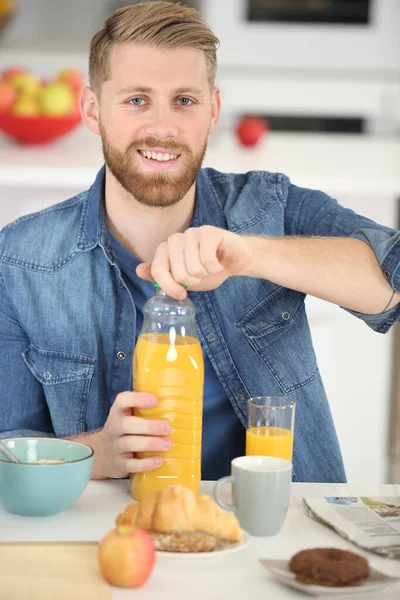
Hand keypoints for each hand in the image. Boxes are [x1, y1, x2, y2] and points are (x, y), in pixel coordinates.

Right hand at [87, 392, 170, 478]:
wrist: (100, 453)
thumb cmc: (123, 430)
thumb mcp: (127, 416)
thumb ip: (144, 409)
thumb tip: (177, 403)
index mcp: (118, 412)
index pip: (122, 400)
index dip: (138, 399)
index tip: (155, 400)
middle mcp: (114, 428)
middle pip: (126, 425)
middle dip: (148, 426)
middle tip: (167, 427)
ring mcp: (115, 447)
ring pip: (129, 444)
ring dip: (151, 443)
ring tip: (168, 444)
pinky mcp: (119, 464)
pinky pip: (131, 465)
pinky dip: (146, 464)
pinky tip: (159, 460)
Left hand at [136, 226, 251, 298]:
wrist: (234, 260)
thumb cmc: (207, 270)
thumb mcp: (183, 279)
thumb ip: (162, 276)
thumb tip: (138, 270)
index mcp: (165, 251)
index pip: (157, 270)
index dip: (169, 286)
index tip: (182, 295)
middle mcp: (175, 240)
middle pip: (178, 273)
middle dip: (194, 281)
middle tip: (202, 275)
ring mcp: (191, 233)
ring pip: (194, 268)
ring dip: (206, 274)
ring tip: (210, 267)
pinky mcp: (208, 232)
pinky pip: (208, 260)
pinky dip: (216, 268)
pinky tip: (218, 262)